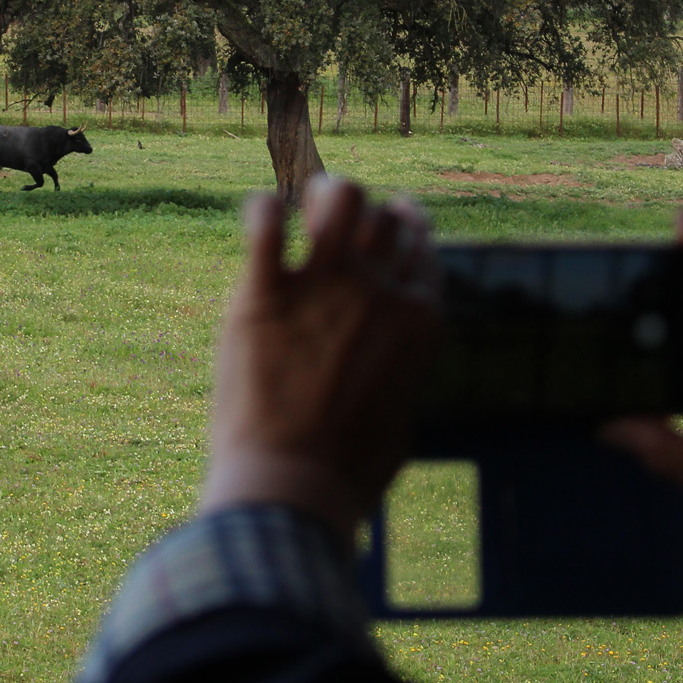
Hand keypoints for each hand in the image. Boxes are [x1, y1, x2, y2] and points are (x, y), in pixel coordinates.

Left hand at [199, 178, 442, 540]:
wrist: (291, 488)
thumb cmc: (347, 472)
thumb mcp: (400, 417)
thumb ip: (400, 372)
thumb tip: (393, 367)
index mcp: (419, 320)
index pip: (422, 246)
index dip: (406, 229)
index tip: (388, 223)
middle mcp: (378, 292)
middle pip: (383, 216)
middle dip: (362, 215)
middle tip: (334, 228)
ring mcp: (323, 287)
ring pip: (340, 195)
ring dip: (322, 195)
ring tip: (302, 213)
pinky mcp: (263, 294)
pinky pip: (264, 220)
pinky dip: (261, 209)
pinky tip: (259, 221)